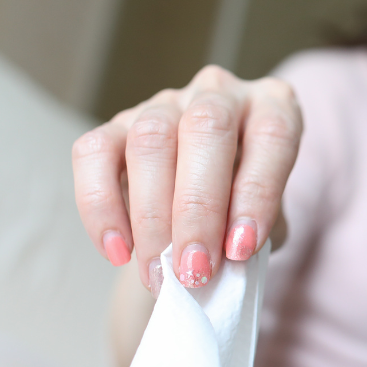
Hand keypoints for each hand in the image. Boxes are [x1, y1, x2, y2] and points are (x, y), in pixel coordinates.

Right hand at [73, 65, 300, 296]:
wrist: (206, 208)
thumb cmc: (247, 210)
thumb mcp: (269, 220)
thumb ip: (257, 232)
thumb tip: (224, 257)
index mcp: (272, 106)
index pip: (272, 135)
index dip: (258, 193)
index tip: (242, 250)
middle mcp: (219, 93)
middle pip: (205, 128)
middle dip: (198, 209)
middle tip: (194, 269)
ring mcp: (165, 102)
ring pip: (150, 140)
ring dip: (152, 216)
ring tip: (159, 274)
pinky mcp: (116, 123)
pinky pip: (94, 153)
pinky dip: (101, 208)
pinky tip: (118, 252)